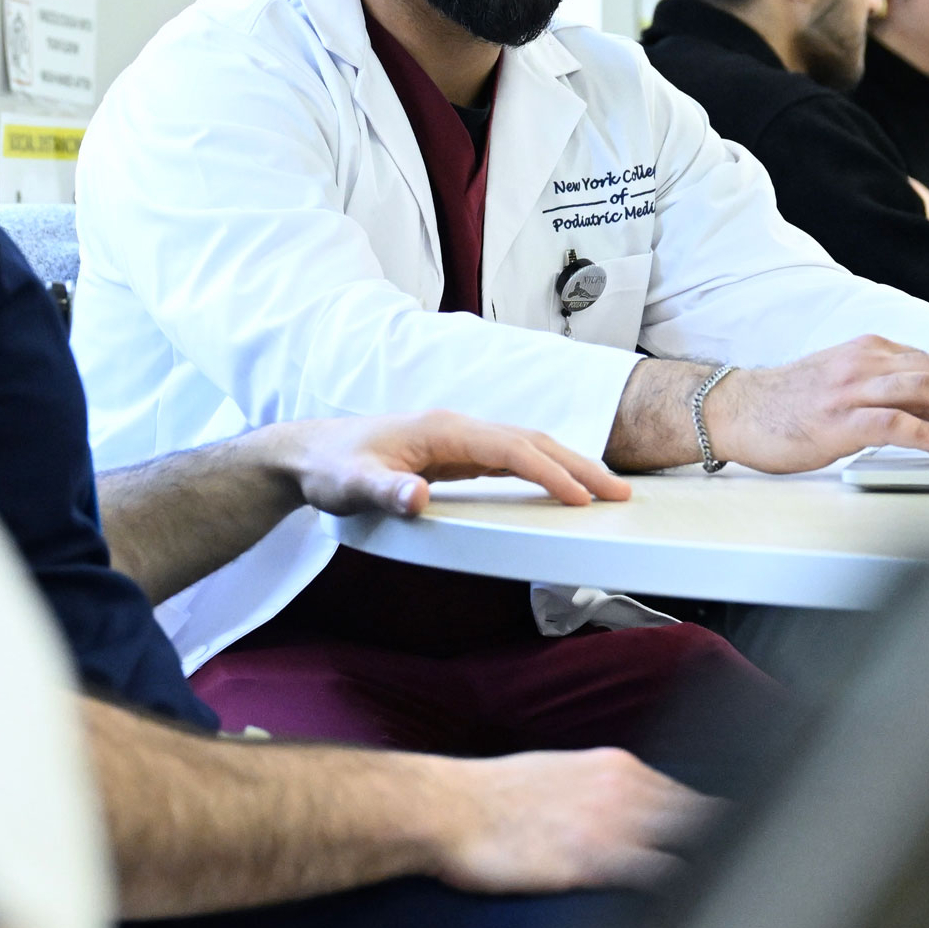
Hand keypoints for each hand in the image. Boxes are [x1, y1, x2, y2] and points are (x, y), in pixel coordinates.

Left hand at [283, 410, 632, 517]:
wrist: (308, 454)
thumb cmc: (331, 467)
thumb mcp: (353, 485)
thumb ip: (385, 491)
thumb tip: (417, 496)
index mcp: (443, 430)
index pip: (511, 449)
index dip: (549, 473)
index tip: (581, 498)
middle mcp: (457, 428)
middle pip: (531, 442)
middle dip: (577, 466)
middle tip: (619, 494)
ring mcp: (458, 439)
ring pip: (526, 447)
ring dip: (567, 466)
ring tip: (603, 492)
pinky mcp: (454, 453)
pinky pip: (511, 458)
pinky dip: (542, 470)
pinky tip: (558, 487)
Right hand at [427, 746, 711, 893]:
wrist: (445, 809)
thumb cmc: (490, 798)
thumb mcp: (558, 772)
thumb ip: (602, 790)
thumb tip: (627, 811)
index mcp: (618, 768)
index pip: (690, 796)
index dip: (715, 827)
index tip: (728, 850)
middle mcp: (626, 790)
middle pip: (705, 821)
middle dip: (727, 848)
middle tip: (743, 882)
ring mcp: (615, 826)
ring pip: (695, 848)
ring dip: (714, 873)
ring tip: (727, 908)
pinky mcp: (598, 863)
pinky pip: (664, 879)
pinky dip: (686, 895)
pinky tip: (692, 916)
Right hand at [708, 334, 928, 471]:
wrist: (736, 409)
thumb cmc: (791, 403)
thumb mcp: (847, 385)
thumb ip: (891, 390)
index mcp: (873, 351)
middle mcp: (866, 362)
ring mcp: (851, 389)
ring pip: (924, 388)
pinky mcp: (837, 419)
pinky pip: (892, 422)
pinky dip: (927, 433)